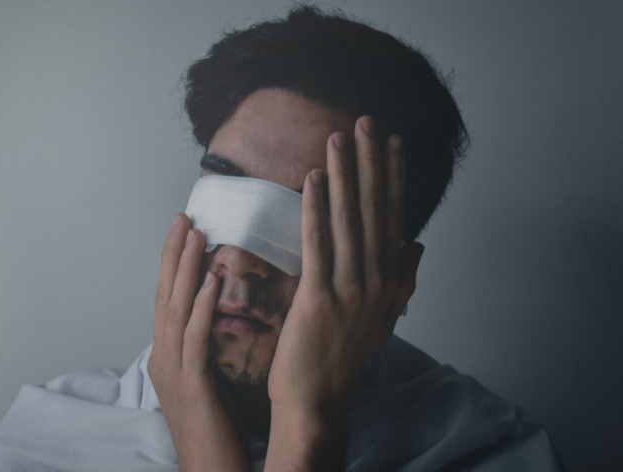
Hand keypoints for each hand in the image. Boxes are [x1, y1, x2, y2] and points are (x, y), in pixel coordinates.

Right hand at [148, 214, 249, 471]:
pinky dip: (201, 307)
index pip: (168, 298)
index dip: (174, 262)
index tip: (185, 228)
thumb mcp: (209, 382)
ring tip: (196, 234)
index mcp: (166, 355)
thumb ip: (207, 349)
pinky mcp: (191, 385)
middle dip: (173, 253)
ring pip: (176, 309)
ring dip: (186, 269)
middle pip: (165, 295)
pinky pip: (195, 338)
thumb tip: (220, 317)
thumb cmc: (218, 431)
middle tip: (183, 216)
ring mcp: (173, 371)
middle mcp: (162, 358)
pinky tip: (210, 281)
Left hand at [264, 117, 423, 470]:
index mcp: (389, 277)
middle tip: (365, 121)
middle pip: (374, 209)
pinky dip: (317, 207)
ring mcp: (350, 287)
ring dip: (344, 174)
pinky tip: (313, 178)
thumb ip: (403, 277)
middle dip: (370, 162)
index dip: (393, 176)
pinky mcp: (320, 296)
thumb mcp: (384, 315)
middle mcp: (376, 277)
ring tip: (339, 137)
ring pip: (349, 219)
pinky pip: (319, 242)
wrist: (318, 394)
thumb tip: (418, 242)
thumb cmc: (344, 354)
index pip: (393, 215)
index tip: (391, 141)